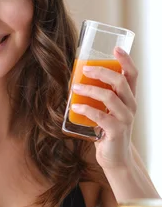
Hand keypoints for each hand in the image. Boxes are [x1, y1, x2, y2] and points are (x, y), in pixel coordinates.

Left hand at [71, 47, 137, 169]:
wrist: (115, 158)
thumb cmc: (107, 131)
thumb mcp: (106, 111)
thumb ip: (98, 98)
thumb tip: (76, 82)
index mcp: (129, 99)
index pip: (132, 75)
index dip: (126, 60)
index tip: (116, 48)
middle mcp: (130, 106)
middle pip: (120, 81)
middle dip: (101, 71)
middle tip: (85, 68)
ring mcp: (125, 119)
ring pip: (110, 97)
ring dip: (90, 89)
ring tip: (75, 88)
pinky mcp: (116, 131)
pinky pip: (100, 116)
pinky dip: (86, 109)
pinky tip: (75, 107)